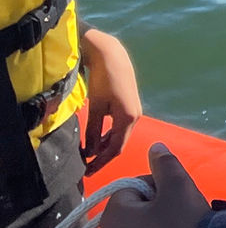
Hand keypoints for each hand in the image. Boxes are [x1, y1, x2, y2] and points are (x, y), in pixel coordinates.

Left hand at [80, 28, 142, 174]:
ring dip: (107, 146)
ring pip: (121, 135)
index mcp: (128, 118)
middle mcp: (135, 116)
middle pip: (120, 144)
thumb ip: (93, 131)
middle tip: (87, 166)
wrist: (112, 55)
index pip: (115, 149)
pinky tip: (99, 138)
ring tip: (91, 154)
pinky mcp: (131, 105)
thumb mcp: (96, 107)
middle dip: (103, 156)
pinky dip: (111, 135)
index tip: (87, 172)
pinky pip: (122, 126)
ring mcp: (135, 110)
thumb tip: (90, 152)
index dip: (101, 162)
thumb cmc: (102, 80)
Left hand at [100, 143, 209, 227]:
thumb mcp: (178, 184)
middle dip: (153, 206)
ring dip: (154, 226)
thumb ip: (163, 162)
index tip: (175, 195)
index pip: (132, 187)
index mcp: (112, 216)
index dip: (156, 186)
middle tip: (178, 212)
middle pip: (132, 210)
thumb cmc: (184, 224)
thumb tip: (154, 146)